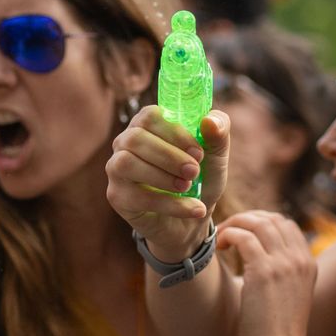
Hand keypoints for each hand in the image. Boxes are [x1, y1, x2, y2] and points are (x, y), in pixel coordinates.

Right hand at [105, 106, 229, 262]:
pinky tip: (193, 208)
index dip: (175, 132)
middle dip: (169, 156)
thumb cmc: (200, 178)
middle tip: (194, 172)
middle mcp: (126, 142)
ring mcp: (116, 169)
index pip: (150, 116)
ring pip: (127, 164)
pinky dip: (170, 204)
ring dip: (163, 177)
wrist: (193, 219)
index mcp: (148, 124)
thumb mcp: (216, 155)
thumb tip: (210, 121)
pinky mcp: (117, 197)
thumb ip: (219, 133)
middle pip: (135, 138)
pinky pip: (137, 197)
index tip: (198, 152)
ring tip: (188, 187)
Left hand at [215, 211, 316, 335]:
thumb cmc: (278, 333)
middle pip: (272, 219)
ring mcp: (283, 263)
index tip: (243, 233)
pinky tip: (219, 249)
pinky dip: (229, 236)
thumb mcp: (291, 297)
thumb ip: (283, 275)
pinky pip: (243, 237)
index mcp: (309, 263)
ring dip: (235, 225)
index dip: (261, 222)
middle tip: (228, 232)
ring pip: (257, 223)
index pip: (286, 224)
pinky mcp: (263, 271)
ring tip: (221, 239)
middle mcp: (299, 258)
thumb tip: (261, 261)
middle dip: (247, 219)